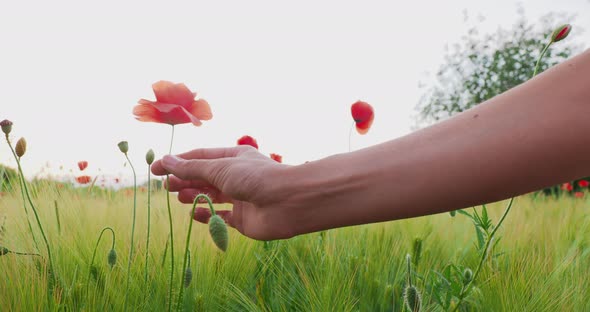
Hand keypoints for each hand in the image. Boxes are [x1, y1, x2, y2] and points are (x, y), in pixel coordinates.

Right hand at [151, 146, 295, 239]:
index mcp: (234, 157)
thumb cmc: (256, 178)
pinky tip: (194, 214)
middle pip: (204, 177)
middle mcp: (237, 176)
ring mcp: (240, 197)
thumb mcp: (220, 168)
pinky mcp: (243, 219)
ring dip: (194, 196)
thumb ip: (192, 167)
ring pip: (211, 196)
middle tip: (165, 186)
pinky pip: (220, 217)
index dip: (178, 162)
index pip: (200, 157)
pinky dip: (207, 215)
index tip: (156, 169)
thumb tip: (166, 160)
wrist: (287, 203)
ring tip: (178, 197)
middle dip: (185, 180)